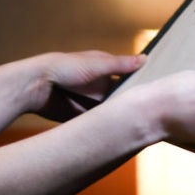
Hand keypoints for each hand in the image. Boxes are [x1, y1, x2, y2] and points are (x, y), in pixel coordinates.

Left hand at [28, 50, 146, 121]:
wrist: (37, 86)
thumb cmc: (66, 68)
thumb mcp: (97, 65)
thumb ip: (121, 65)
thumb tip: (146, 58)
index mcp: (104, 70)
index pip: (127, 78)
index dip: (140, 86)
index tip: (157, 94)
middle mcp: (99, 86)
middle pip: (120, 98)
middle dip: (130, 106)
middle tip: (149, 117)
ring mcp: (90, 102)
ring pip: (109, 113)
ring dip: (117, 119)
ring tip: (136, 128)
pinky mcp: (81, 117)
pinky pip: (96, 125)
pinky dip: (103, 129)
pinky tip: (116, 136)